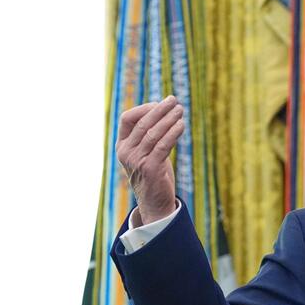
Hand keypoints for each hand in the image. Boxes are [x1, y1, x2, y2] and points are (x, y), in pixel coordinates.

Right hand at [116, 95, 183, 224]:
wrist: (155, 204)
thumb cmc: (154, 174)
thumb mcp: (147, 152)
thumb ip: (150, 136)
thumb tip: (164, 111)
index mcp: (122, 146)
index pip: (127, 119)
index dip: (144, 108)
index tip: (161, 103)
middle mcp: (125, 152)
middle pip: (142, 123)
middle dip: (159, 109)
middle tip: (174, 100)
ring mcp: (136, 161)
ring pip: (153, 133)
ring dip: (169, 119)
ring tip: (181, 110)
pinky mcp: (149, 168)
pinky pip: (162, 145)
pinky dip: (173, 133)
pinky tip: (181, 125)